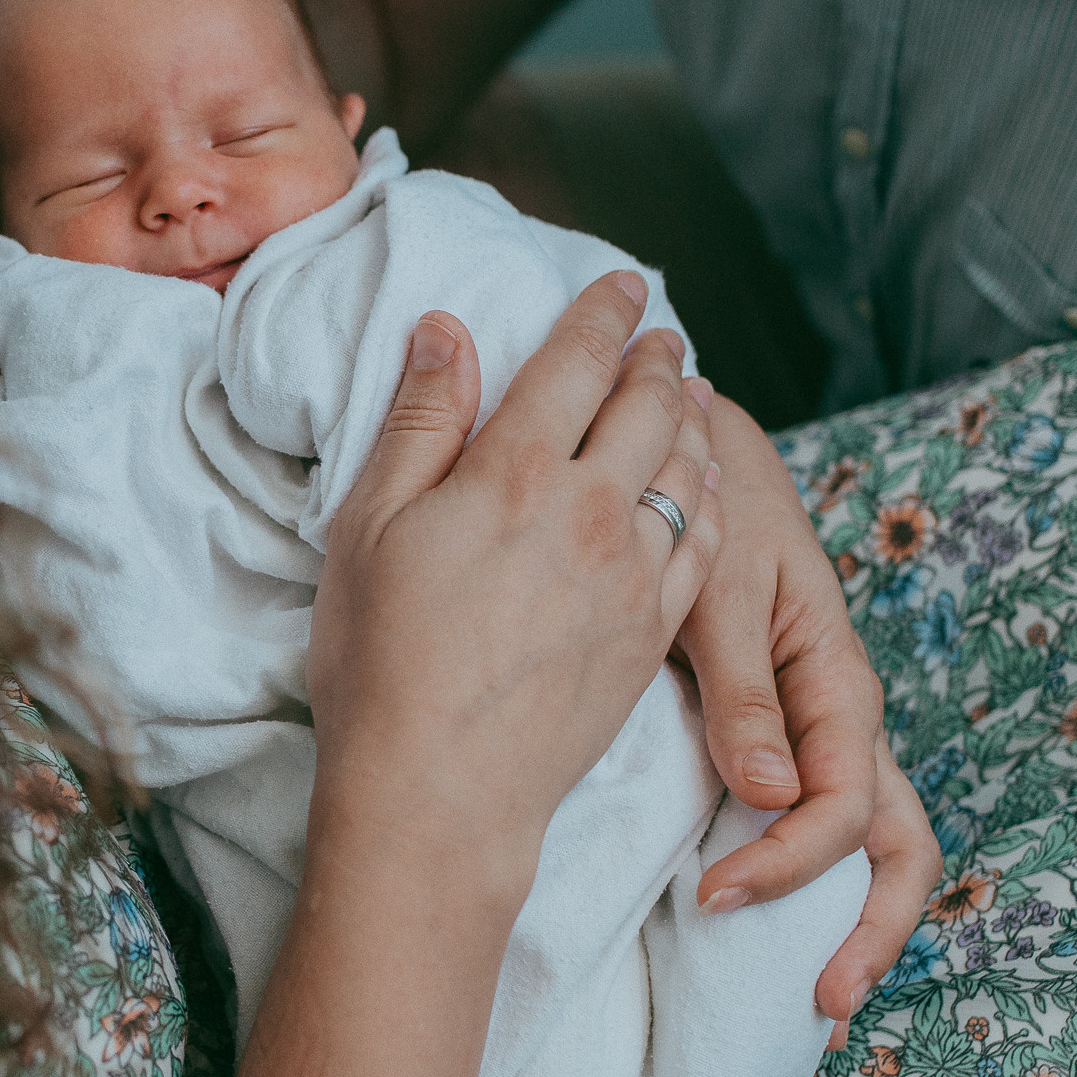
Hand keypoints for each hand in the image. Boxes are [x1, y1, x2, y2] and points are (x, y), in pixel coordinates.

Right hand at [308, 280, 722, 922]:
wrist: (441, 792)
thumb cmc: (381, 665)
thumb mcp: (367, 528)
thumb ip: (418, 423)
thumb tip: (446, 332)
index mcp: (512, 471)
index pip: (576, 362)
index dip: (603, 313)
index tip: (621, 284)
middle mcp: (590, 510)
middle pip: (647, 405)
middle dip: (657, 357)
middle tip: (661, 333)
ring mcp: (633, 573)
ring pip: (686, 467)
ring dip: (691, 418)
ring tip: (689, 393)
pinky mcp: (652, 632)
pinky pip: (704, 540)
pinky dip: (709, 494)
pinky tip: (702, 485)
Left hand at [678, 393, 938, 1042]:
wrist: (695, 450)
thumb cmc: (712, 505)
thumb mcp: (719, 591)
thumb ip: (741, 690)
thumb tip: (768, 793)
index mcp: (836, 684)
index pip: (839, 808)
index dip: (784, 866)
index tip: (710, 900)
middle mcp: (841, 719)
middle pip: (893, 846)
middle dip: (867, 931)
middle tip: (816, 1003)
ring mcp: (821, 730)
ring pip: (871, 841)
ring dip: (852, 918)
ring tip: (814, 994)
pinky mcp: (786, 731)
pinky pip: (818, 819)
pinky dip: (808, 878)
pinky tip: (764, 925)